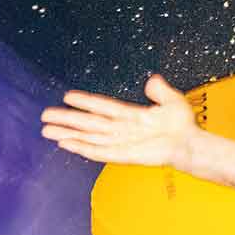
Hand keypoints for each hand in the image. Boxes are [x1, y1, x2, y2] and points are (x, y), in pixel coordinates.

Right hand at [43, 75, 199, 169]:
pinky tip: (67, 144)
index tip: (67, 96)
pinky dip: (83, 148)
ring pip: (88, 137)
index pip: (102, 106)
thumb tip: (153, 79)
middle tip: (44, 116)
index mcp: (130, 115)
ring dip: (68, 134)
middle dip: (66, 120)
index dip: (85, 102)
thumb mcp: (172, 101)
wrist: (190, 144)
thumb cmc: (182, 126)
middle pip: (88, 123)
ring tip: (47, 131)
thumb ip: (160, 91)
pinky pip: (99, 151)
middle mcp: (121, 129)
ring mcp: (120, 142)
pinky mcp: (123, 155)